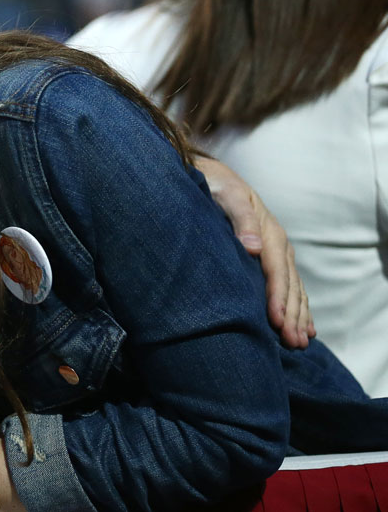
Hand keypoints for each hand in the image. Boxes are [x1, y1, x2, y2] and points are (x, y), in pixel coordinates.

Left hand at [194, 156, 313, 347]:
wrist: (214, 175)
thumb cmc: (216, 185)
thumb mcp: (226, 195)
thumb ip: (241, 220)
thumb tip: (253, 247)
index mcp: (268, 232)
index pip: (277, 271)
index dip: (278, 298)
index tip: (278, 322)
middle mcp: (277, 243)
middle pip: (290, 284)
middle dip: (293, 315)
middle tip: (293, 343)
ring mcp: (277, 250)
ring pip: (294, 287)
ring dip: (299, 315)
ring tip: (301, 342)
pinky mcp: (271, 255)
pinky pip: (290, 284)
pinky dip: (298, 305)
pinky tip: (304, 324)